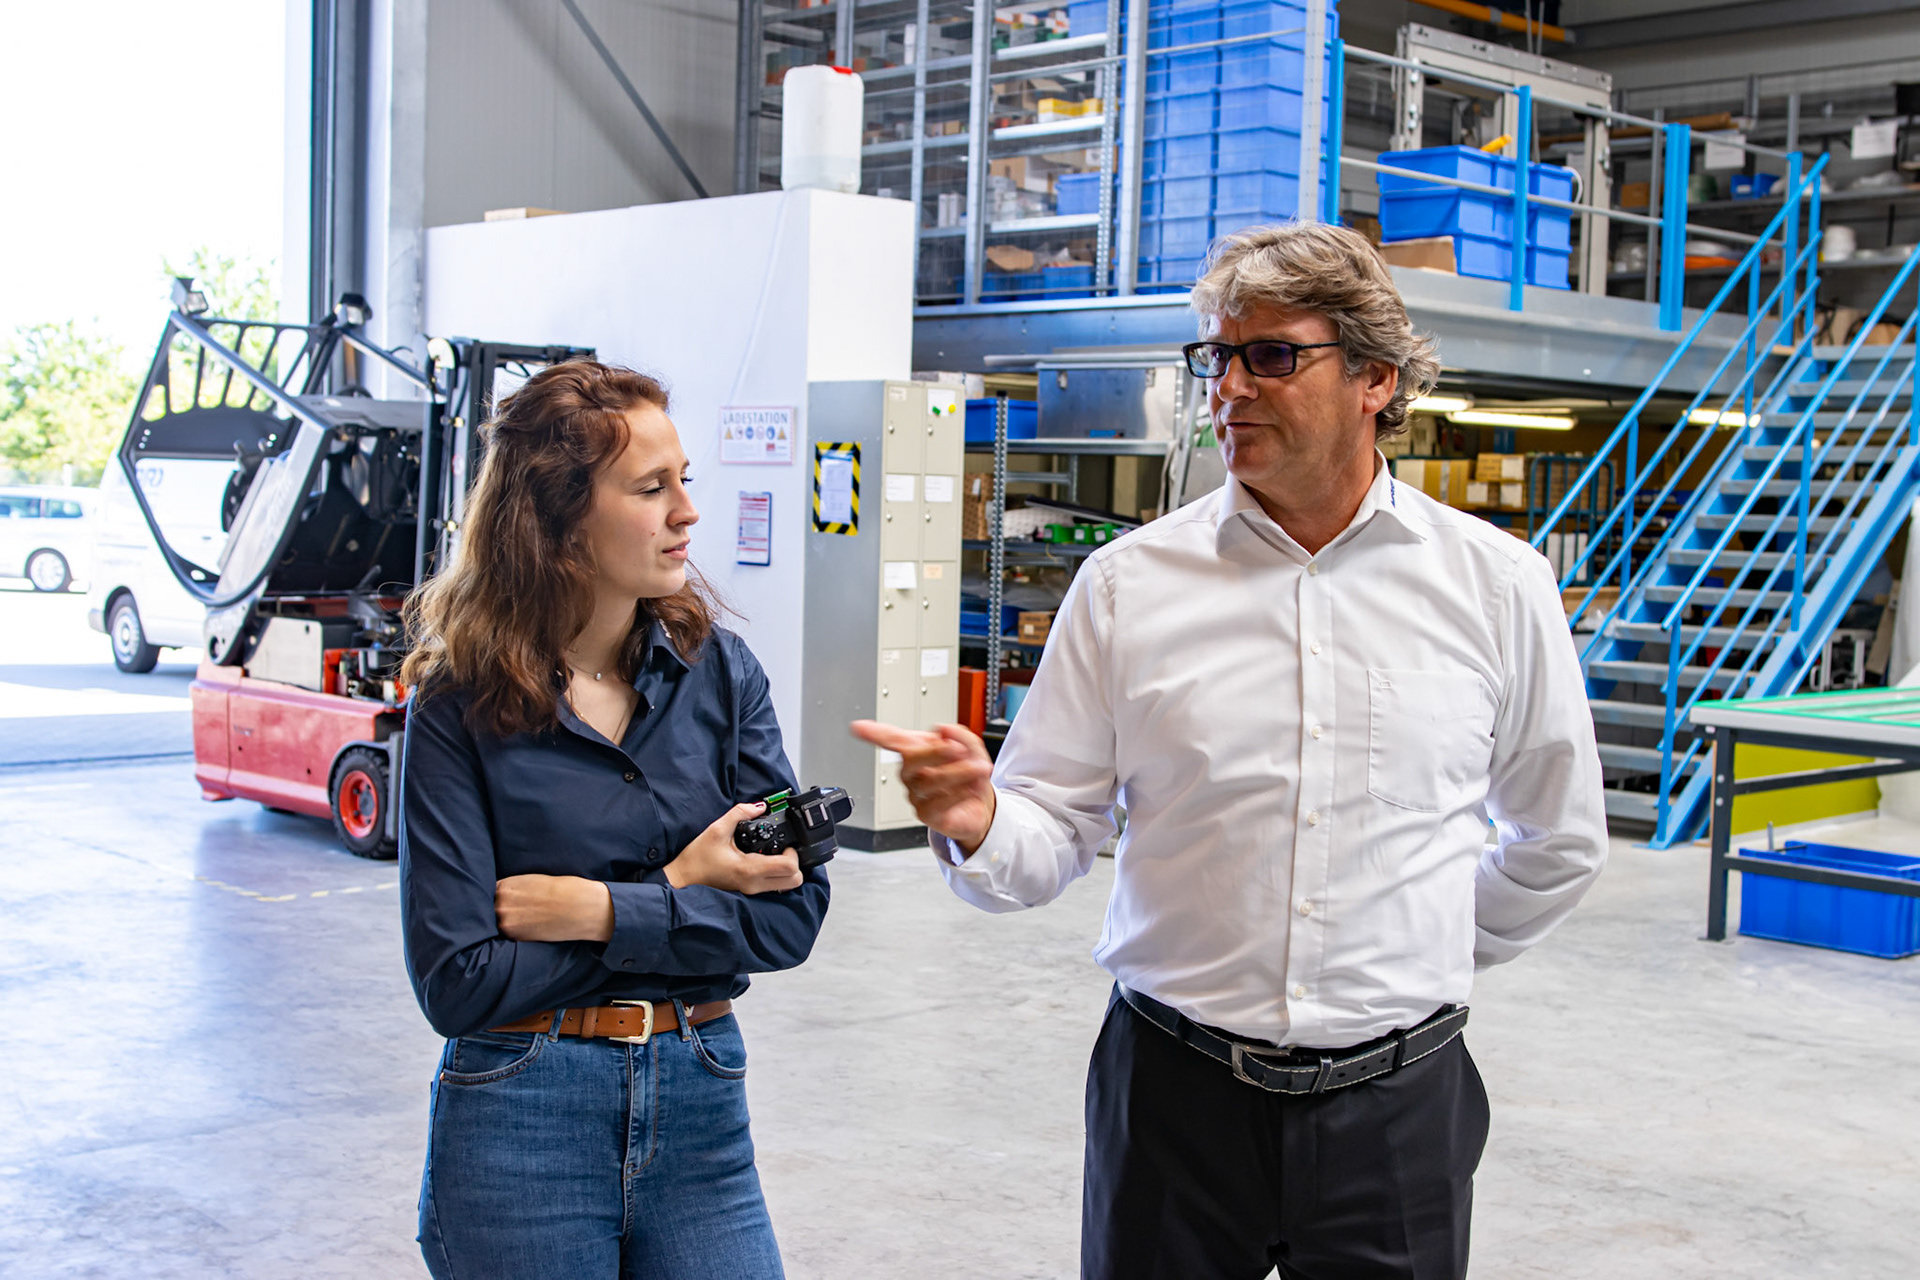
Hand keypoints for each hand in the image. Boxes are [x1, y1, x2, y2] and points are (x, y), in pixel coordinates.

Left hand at [496, 874, 614, 942]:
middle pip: (491, 909)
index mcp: (505, 886)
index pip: (491, 893)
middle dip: (502, 910)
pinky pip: (508, 935)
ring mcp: (507, 922)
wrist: (580, 907)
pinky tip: (529, 927)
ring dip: (508, 922)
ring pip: (498, 923)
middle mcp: (501, 904)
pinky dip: (515, 932)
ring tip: (525, 920)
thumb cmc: (564, 890)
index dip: (500, 898)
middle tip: (520, 912)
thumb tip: (506, 896)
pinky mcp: (516, 937)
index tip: (508, 901)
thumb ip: (516, 888)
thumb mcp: (534, 880)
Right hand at [664, 802, 804, 893]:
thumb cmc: (697, 858)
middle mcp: (754, 883)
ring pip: (787, 885)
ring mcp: (752, 890)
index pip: (789, 868)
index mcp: (749, 869)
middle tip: (782, 849)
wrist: (683, 878)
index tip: (783, 842)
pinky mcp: (749, 891)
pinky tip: (764, 860)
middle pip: (795, 880)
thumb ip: (740, 813)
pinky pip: (774, 886)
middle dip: (795, 862)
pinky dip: (777, 874)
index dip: (792, 852)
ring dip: (787, 869)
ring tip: (773, 854)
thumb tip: (759, 806)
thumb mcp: (717, 829)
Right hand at [849, 720, 994, 854]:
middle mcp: (911, 772)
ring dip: (959, 772)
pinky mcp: (925, 814)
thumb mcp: (972, 748)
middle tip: (958, 749)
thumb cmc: (969, 774)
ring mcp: (915, 794)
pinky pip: (937, 803)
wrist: (980, 806)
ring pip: (929, 781)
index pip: (891, 739)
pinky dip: (959, 794)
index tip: (858, 727)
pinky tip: (971, 789)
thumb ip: (960, 735)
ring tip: (979, 769)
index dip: (874, 733)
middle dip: (936, 752)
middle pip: (911, 758)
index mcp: (916, 750)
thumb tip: (943, 729)